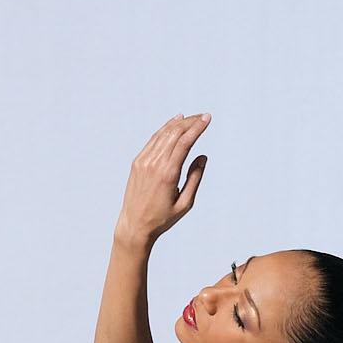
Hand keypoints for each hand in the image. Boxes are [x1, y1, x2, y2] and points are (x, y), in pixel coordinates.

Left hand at [116, 114, 210, 246]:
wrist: (134, 225)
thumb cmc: (162, 218)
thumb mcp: (185, 203)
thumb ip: (195, 178)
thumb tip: (202, 156)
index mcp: (168, 174)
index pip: (184, 143)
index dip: (197, 128)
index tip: (207, 118)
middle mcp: (154, 164)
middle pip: (174, 134)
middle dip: (190, 122)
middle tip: (203, 116)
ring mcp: (143, 161)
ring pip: (163, 134)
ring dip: (178, 123)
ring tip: (192, 117)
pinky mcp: (137, 162)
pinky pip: (153, 140)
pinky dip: (165, 129)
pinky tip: (174, 123)